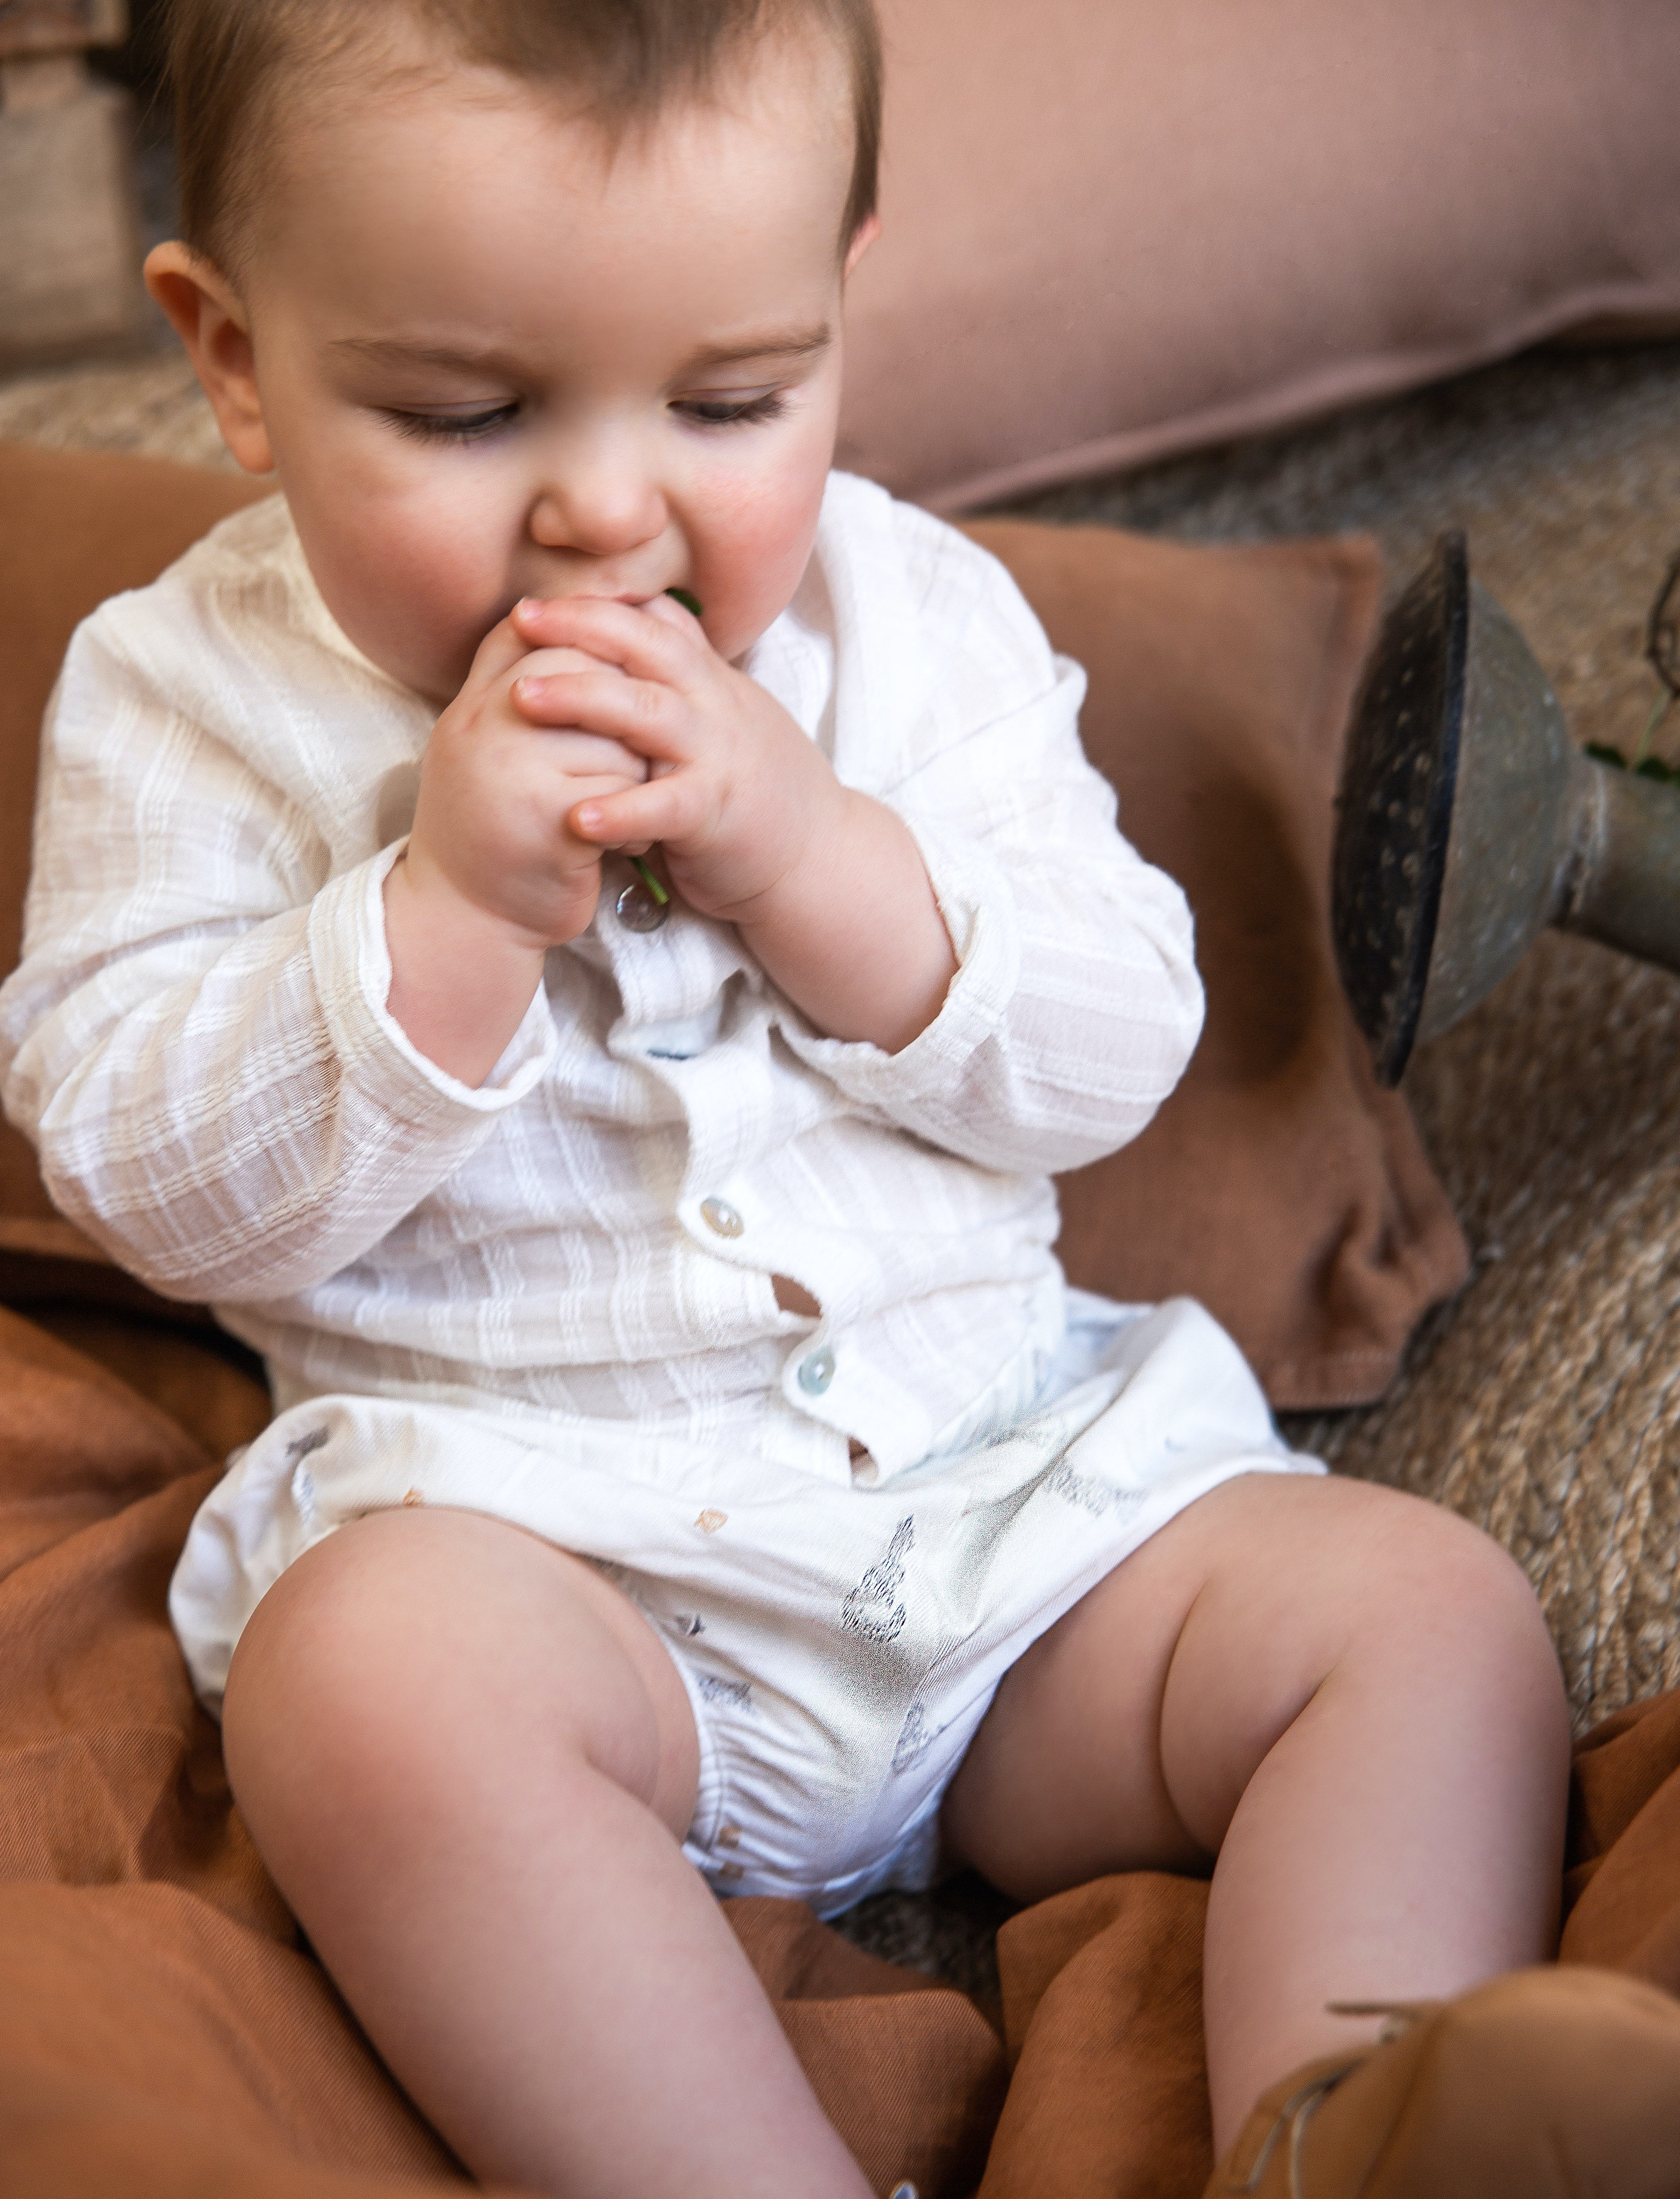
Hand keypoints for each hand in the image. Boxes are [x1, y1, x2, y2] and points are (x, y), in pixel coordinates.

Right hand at [382, 609, 645, 1085]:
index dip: (592, 650)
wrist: (463, 917)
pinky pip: (623, 796)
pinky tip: (621, 843)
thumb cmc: (492, 827)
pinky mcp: (550, 825)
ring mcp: (514, 774)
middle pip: (586, 675)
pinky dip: (634, 822)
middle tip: (625, 756)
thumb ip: (514, 681)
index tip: (618, 690)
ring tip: (622, 808)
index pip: (540, 633)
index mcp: (472, 704)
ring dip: (637, 777)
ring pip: (618, 742)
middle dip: (622, 715)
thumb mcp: (485, 743)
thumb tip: (563, 606)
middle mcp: (484, 728)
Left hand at [506, 596, 956, 1050]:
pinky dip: (621, 811)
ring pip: (648, 710)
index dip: (596, 603)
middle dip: (580, 626)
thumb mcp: (724, 717)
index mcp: (709, 682)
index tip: (538, 598)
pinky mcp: (717, 814)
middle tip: (519, 619)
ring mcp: (718, 756)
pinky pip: (664, 806)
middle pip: (645, 645)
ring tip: (523, 698)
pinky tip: (577, 818)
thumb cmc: (755, 790)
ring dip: (582, 699)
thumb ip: (684, 677)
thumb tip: (640, 626)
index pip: (654, 620)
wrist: (819, 857)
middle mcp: (714, 706)